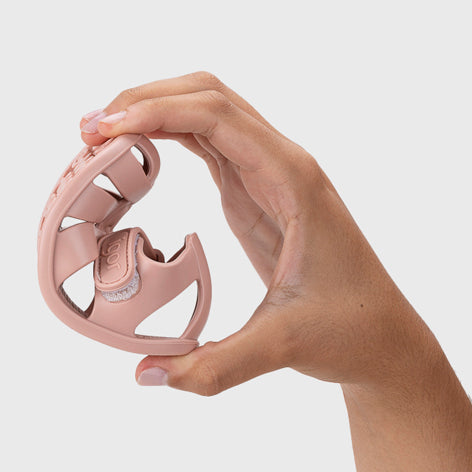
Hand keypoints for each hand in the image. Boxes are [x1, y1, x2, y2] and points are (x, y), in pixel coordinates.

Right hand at [80, 71, 427, 394]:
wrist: (383, 337)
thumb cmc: (350, 331)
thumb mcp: (282, 348)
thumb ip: (212, 366)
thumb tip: (143, 375)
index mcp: (294, 181)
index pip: (218, 117)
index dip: (155, 112)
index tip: (104, 131)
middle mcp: (282, 164)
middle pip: (208, 96)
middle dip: (144, 99)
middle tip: (88, 130)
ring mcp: (268, 175)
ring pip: (206, 112)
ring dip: (152, 110)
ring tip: (97, 136)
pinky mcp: (255, 192)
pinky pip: (208, 143)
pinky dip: (167, 134)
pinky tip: (133, 152)